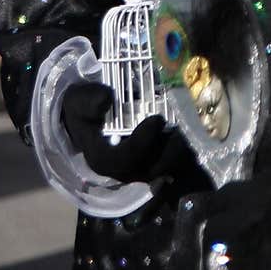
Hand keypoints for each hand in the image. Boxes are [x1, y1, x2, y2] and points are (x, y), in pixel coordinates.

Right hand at [61, 81, 210, 192]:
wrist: (89, 120)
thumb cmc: (85, 109)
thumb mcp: (79, 100)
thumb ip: (89, 101)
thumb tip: (106, 99)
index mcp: (102, 158)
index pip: (126, 158)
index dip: (143, 141)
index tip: (157, 119)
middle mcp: (122, 170)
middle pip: (151, 168)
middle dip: (170, 149)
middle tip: (183, 126)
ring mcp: (139, 170)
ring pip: (166, 168)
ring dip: (180, 149)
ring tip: (191, 126)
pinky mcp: (152, 164)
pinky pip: (172, 162)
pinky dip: (183, 149)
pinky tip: (191, 130)